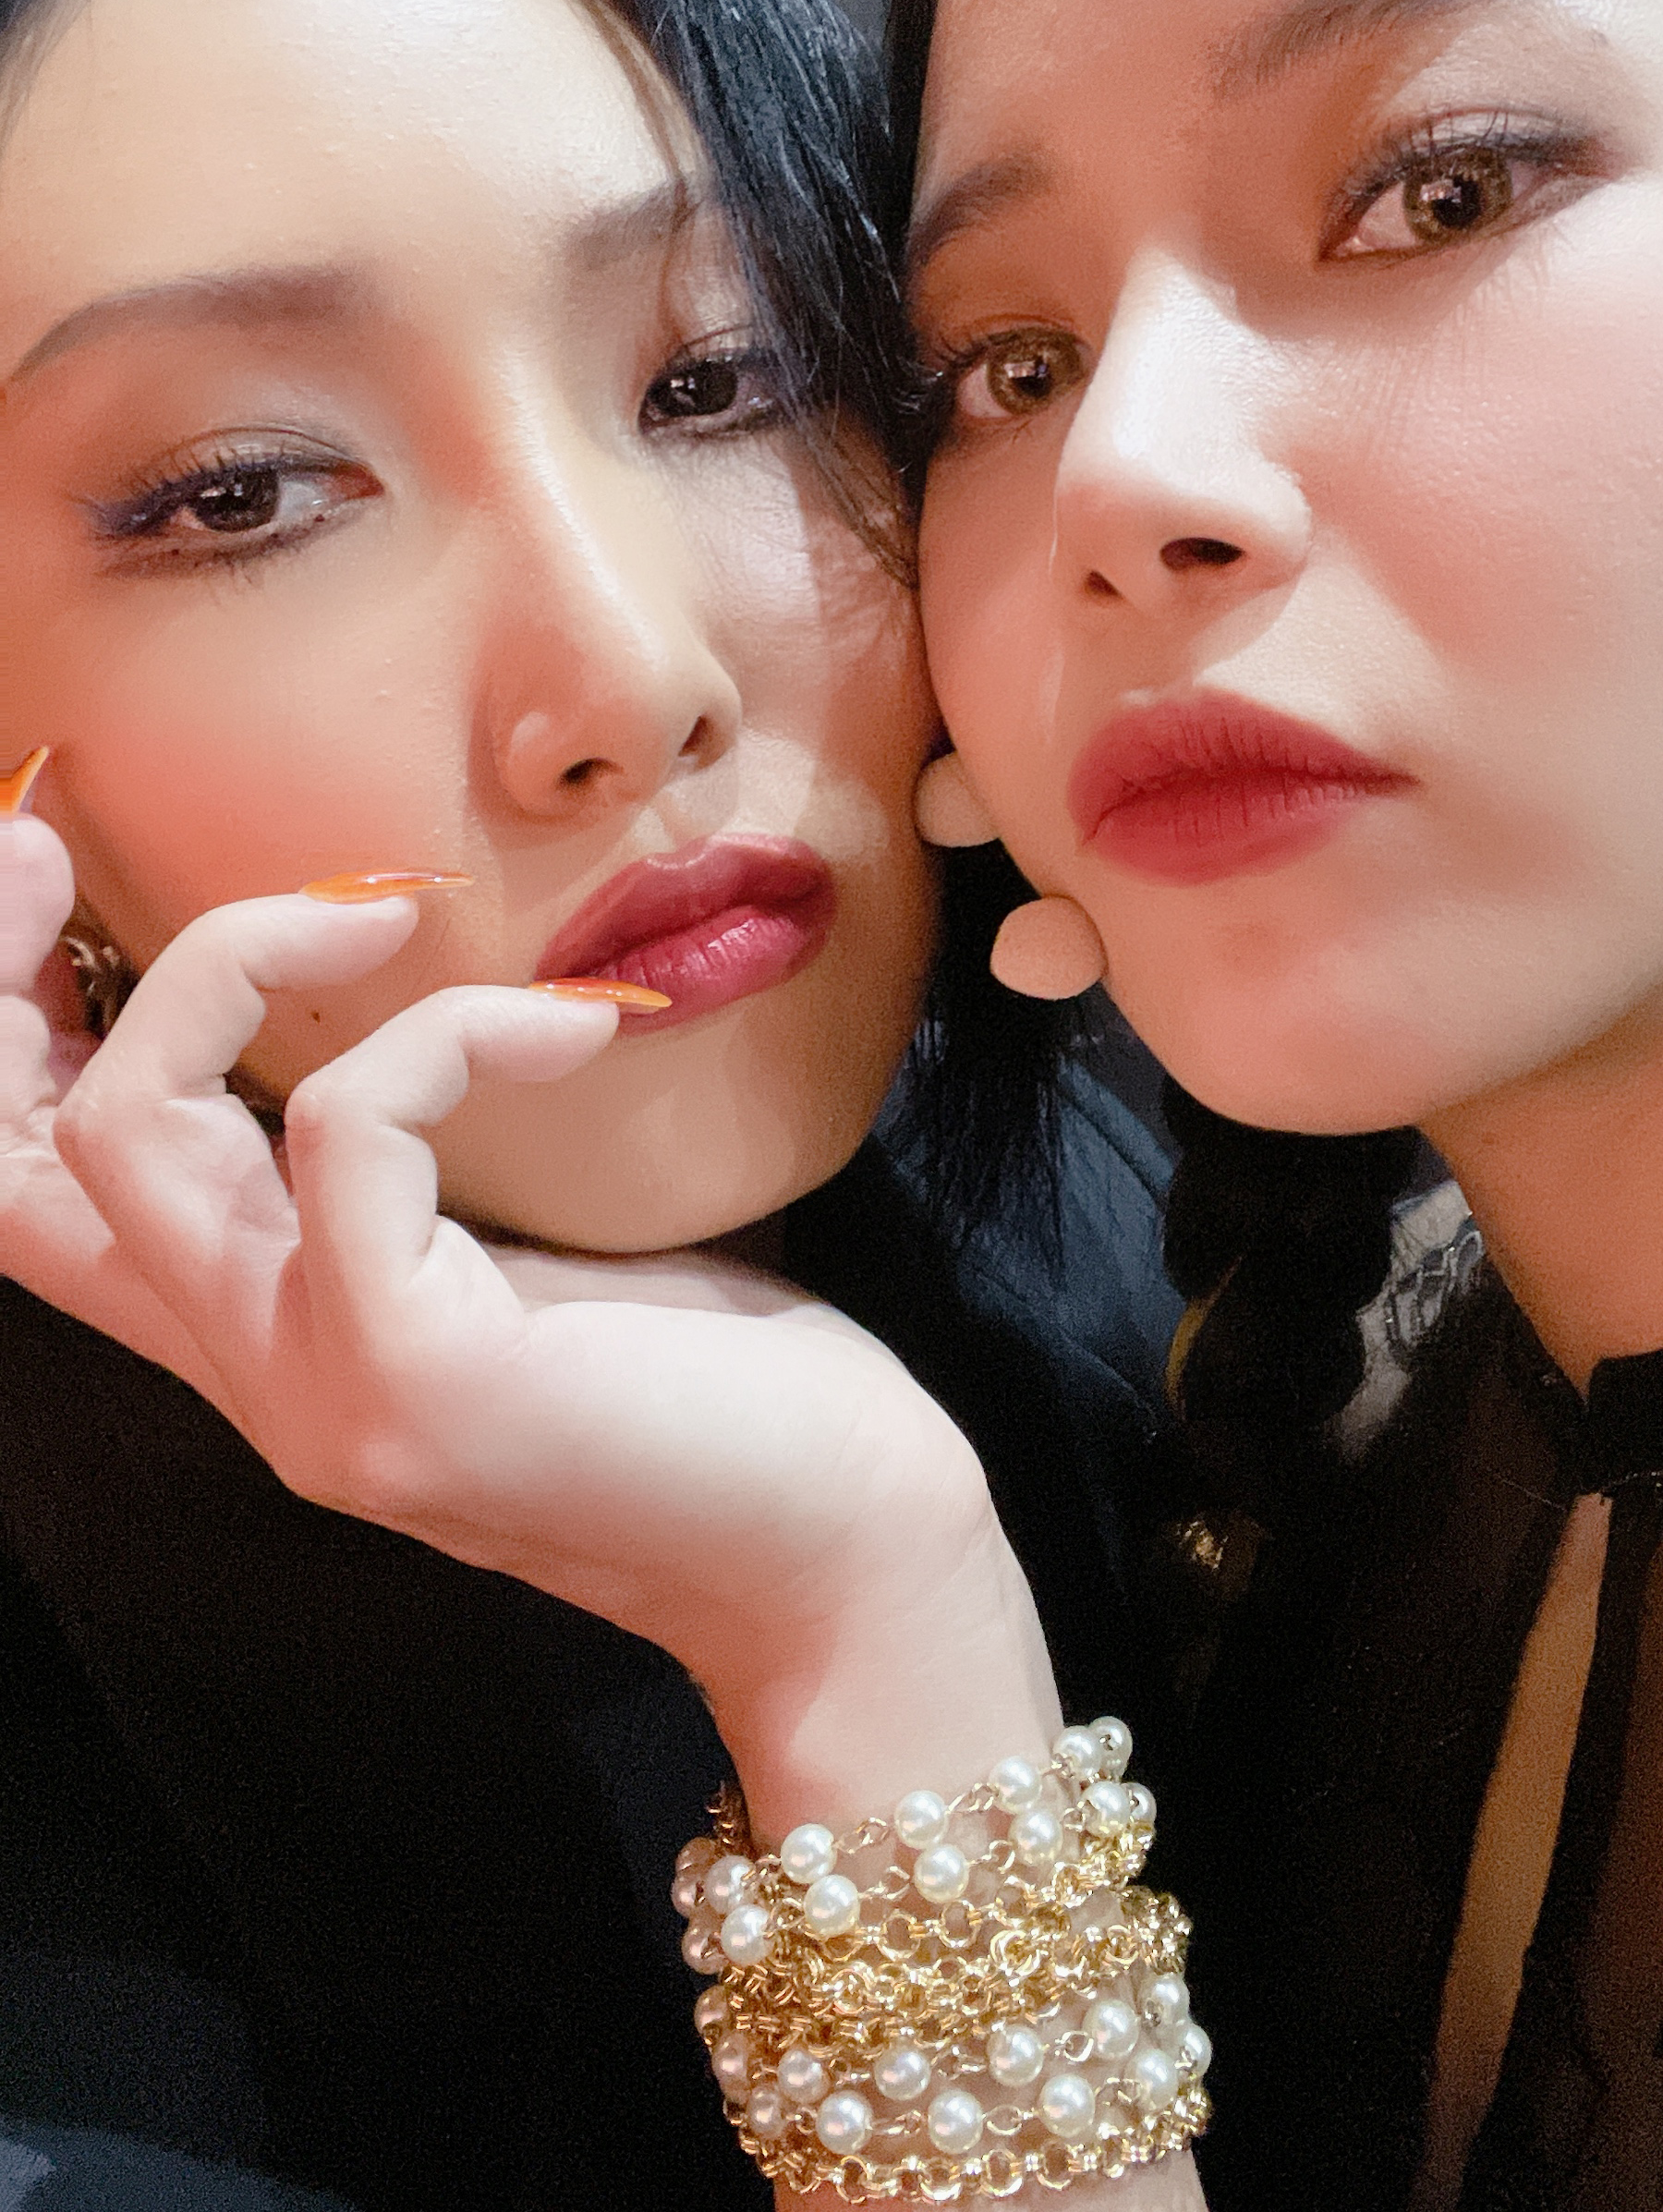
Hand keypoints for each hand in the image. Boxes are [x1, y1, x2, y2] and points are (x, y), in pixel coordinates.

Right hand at [0, 816, 1060, 1830]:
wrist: (845, 1556)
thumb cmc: (722, 1386)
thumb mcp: (531, 1254)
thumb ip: (418, 1176)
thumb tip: (395, 997)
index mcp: (275, 1335)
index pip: (41, 1200)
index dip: (0, 1038)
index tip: (41, 873)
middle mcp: (255, 1371)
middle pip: (13, 1167)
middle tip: (53, 838)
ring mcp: (314, 1389)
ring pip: (125, 1129)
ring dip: (232, 961)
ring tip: (379, 914)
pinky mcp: (406, 1376)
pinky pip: (350, 1130)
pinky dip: (451, 1033)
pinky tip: (580, 1030)